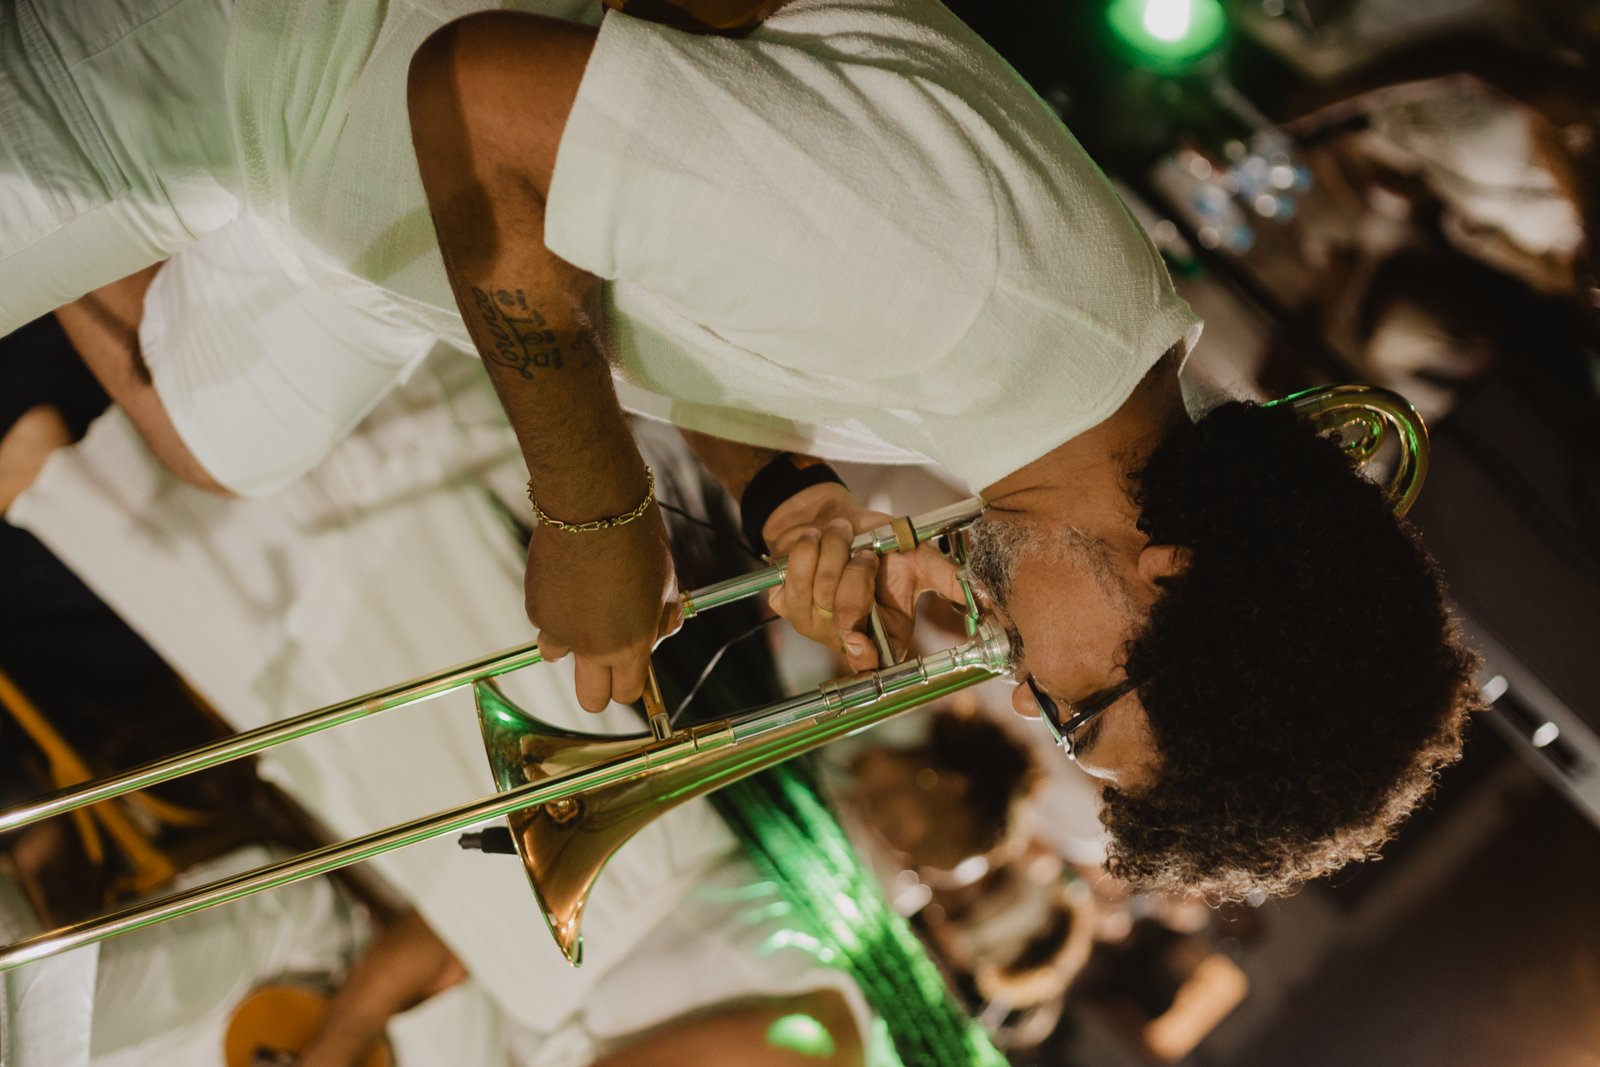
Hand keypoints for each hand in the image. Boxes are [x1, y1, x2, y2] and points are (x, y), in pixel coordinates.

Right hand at [525, 507, 678, 710]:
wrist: (593, 506)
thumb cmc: (637, 541)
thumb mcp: (667, 584)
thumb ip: (661, 620)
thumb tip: (658, 636)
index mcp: (632, 645)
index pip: (627, 694)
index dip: (629, 685)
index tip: (630, 672)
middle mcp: (594, 647)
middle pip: (590, 700)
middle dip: (597, 689)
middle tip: (603, 663)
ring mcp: (560, 631)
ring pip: (558, 656)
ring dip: (570, 641)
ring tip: (584, 602)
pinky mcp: (536, 610)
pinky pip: (546, 622)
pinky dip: (555, 608)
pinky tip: (568, 578)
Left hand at [764, 483, 963, 671]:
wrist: (832, 517)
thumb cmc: (878, 541)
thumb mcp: (917, 556)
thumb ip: (946, 577)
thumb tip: (981, 594)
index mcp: (884, 635)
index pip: (872, 666)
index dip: (863, 656)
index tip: (858, 638)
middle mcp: (848, 636)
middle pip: (846, 618)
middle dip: (857, 574)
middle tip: (866, 551)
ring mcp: (812, 624)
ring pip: (818, 591)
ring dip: (834, 550)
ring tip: (841, 535)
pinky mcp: (784, 604)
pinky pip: (793, 578)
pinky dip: (807, 549)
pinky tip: (816, 542)